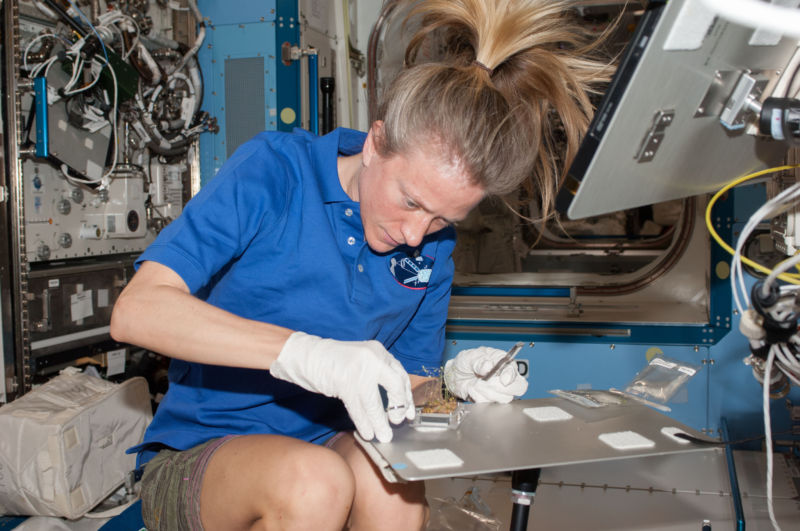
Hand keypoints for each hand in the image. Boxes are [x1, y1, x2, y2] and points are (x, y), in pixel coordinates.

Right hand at [270, 332, 414, 441]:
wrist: (305, 355)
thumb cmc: (332, 361)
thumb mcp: (361, 360)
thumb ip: (377, 374)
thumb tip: (393, 402)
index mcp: (378, 351)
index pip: (400, 375)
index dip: (406, 396)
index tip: (408, 413)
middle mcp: (372, 357)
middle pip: (395, 385)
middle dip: (398, 407)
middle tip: (397, 421)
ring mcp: (359, 369)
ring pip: (375, 403)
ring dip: (380, 422)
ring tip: (384, 436)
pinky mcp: (345, 382)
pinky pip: (358, 408)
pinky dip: (364, 423)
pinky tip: (367, 432)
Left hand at [443, 346, 527, 402]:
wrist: (454, 375)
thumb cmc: (466, 362)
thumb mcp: (470, 356)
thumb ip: (479, 360)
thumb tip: (488, 366)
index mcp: (504, 362)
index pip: (515, 371)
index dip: (510, 376)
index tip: (502, 379)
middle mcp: (505, 377)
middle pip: (519, 388)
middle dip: (503, 387)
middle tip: (488, 382)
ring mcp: (499, 391)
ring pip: (505, 398)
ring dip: (487, 392)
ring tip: (475, 383)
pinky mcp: (491, 400)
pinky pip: (490, 404)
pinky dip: (479, 397)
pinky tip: (472, 388)